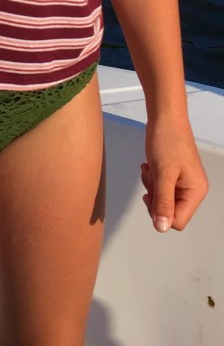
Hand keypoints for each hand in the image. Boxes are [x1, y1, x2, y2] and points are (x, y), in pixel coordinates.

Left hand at [141, 115, 208, 230]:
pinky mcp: (175, 174)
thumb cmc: (166, 141)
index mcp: (195, 192)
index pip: (178, 221)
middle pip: (169, 211)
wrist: (164, 117)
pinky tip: (149, 165)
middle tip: (150, 178)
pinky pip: (161, 187)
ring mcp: (184, 182)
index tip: (150, 194)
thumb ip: (163, 202)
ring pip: (163, 199)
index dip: (160, 213)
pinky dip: (152, 179)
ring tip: (150, 168)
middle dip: (155, 197)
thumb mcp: (163, 174)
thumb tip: (162, 228)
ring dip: (152, 186)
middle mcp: (193, 190)